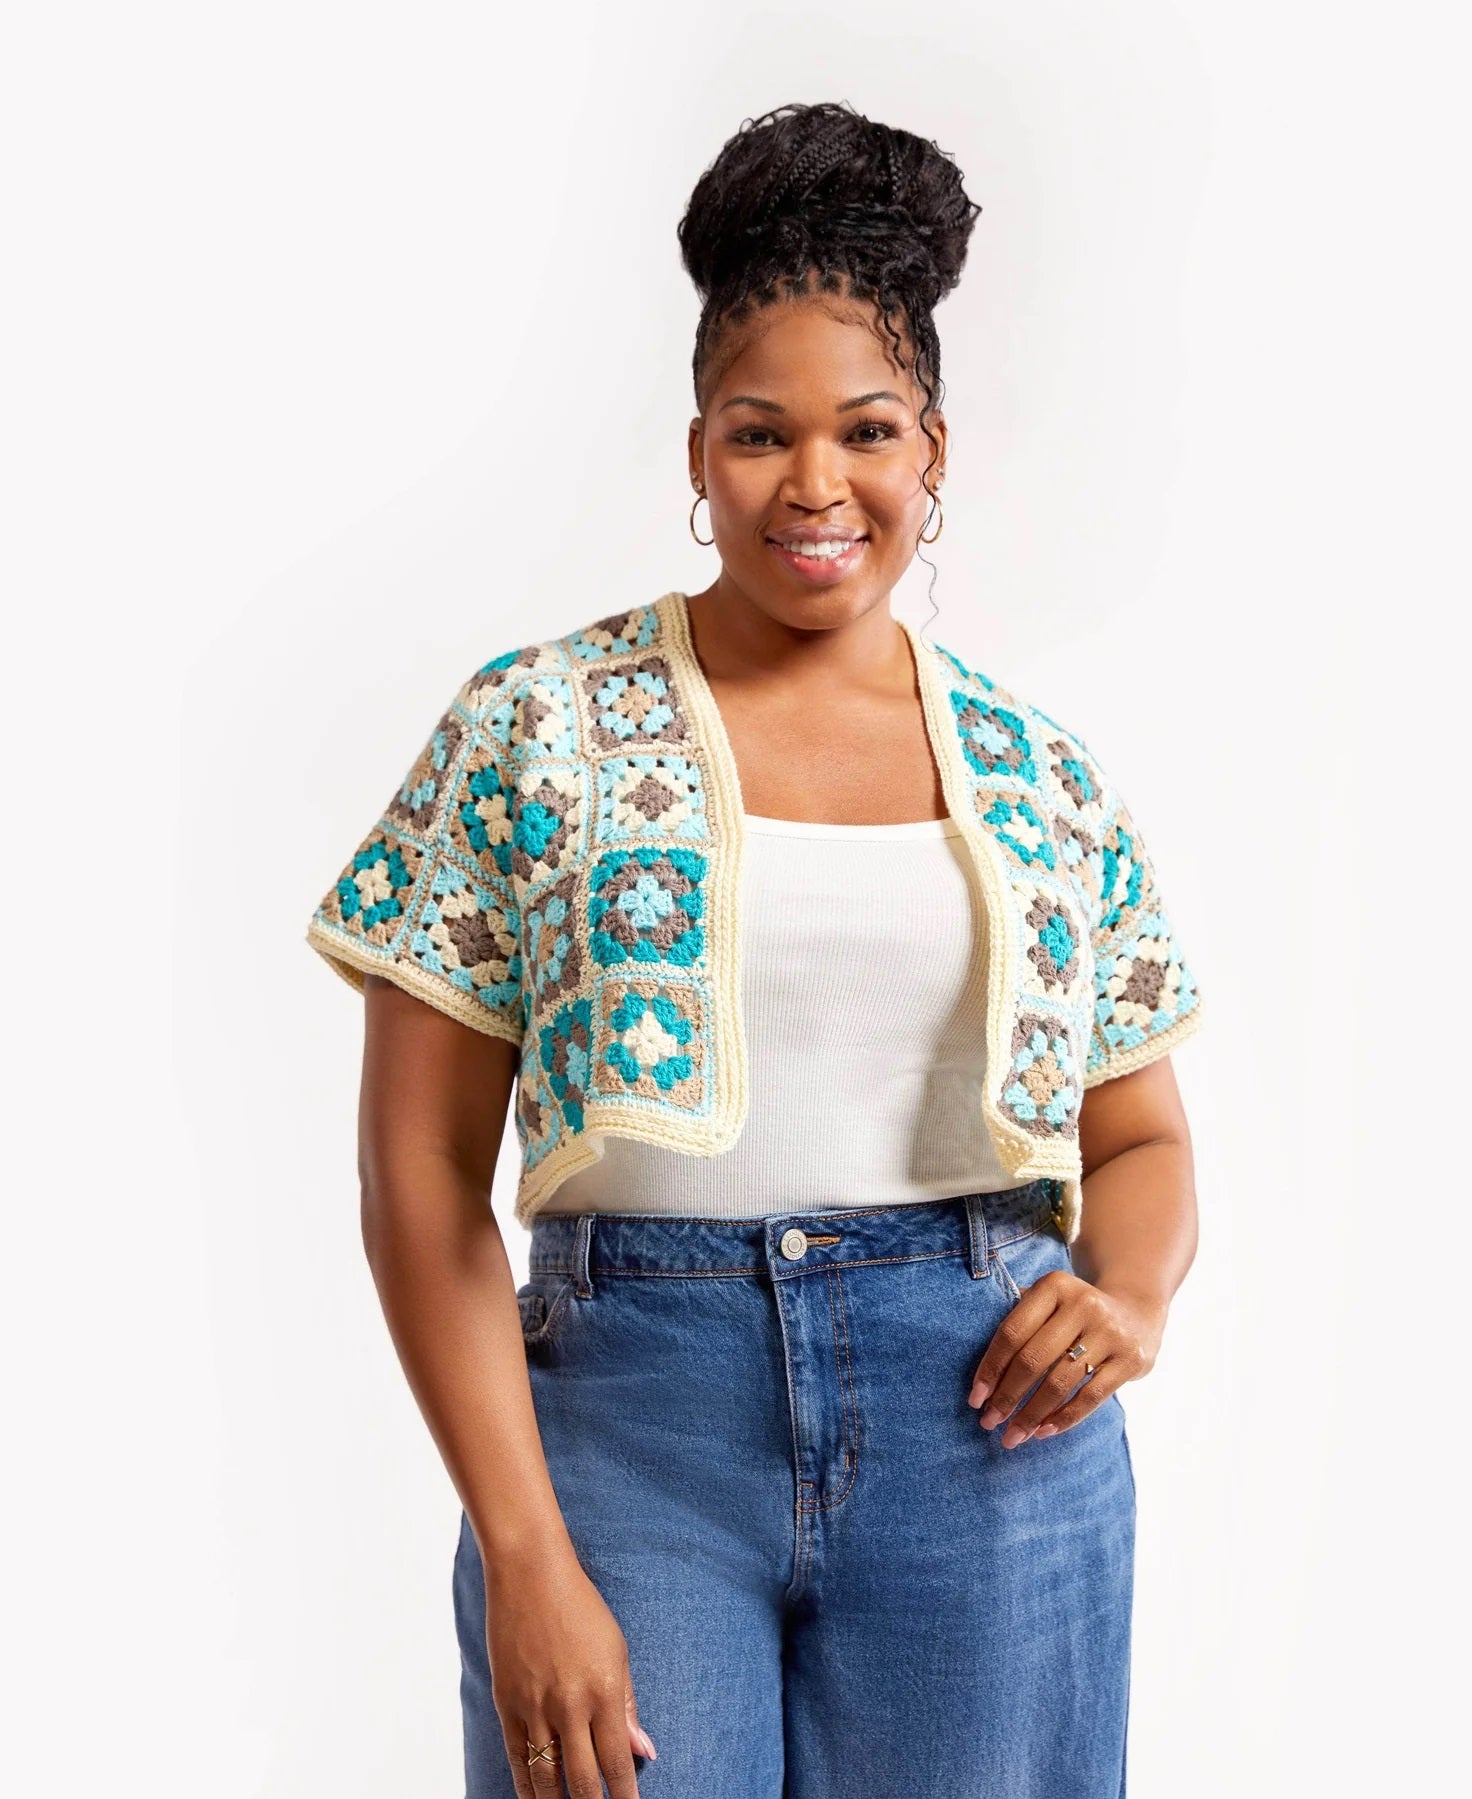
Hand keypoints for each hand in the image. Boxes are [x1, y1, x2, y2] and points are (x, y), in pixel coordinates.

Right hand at [484, 1544, 656, 1793]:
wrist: (530, 1574)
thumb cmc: (581, 1607)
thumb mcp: (617, 1650)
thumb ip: (627, 1705)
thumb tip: (644, 1750)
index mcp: (604, 1690)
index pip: (617, 1762)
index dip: (624, 1796)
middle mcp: (570, 1704)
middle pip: (582, 1779)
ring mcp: (536, 1706)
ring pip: (546, 1777)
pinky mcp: (507, 1703)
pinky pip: (517, 1757)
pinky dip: (526, 1785)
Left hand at [967, 1272, 1167, 1447]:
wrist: (1136, 1311)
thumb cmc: (1074, 1313)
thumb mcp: (1049, 1301)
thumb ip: (1018, 1322)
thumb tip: (982, 1377)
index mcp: (1054, 1285)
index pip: (1012, 1333)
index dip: (990, 1369)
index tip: (975, 1400)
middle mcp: (1083, 1304)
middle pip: (1033, 1360)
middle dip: (1006, 1397)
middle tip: (989, 1423)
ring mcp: (1110, 1332)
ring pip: (1060, 1383)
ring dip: (1031, 1415)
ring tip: (1013, 1436)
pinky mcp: (1131, 1359)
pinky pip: (1090, 1397)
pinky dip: (1063, 1418)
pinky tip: (1043, 1432)